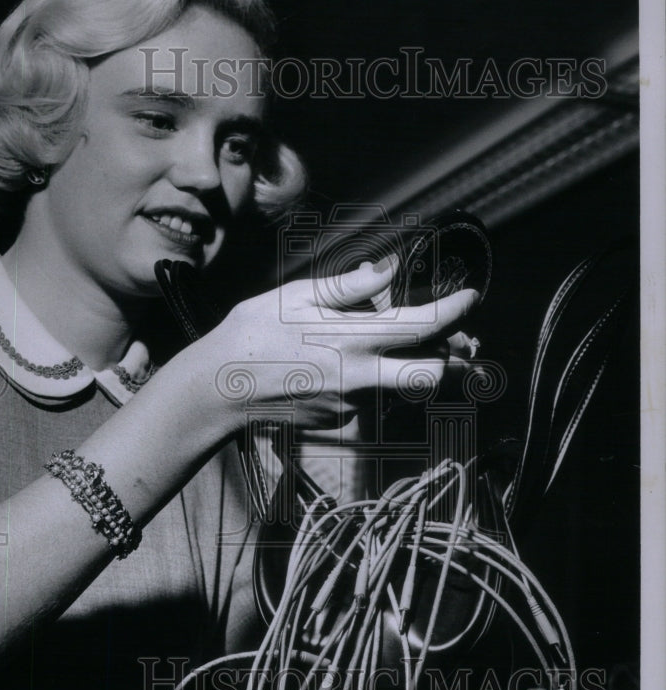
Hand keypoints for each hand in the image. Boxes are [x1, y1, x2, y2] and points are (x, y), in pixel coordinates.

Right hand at [200, 262, 478, 430]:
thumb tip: (389, 267)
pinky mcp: (339, 422)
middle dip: (453, 359)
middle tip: (460, 342)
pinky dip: (373, 381)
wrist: (219, 389)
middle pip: (431, 375)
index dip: (453, 310)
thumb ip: (348, 286)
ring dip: (411, 367)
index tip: (470, 297)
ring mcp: (351, 406)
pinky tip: (346, 366)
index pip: (420, 326)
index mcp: (351, 339)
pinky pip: (371, 399)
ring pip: (402, 388)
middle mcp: (360, 379)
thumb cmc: (252, 333)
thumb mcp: (295, 296)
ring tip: (400, 345)